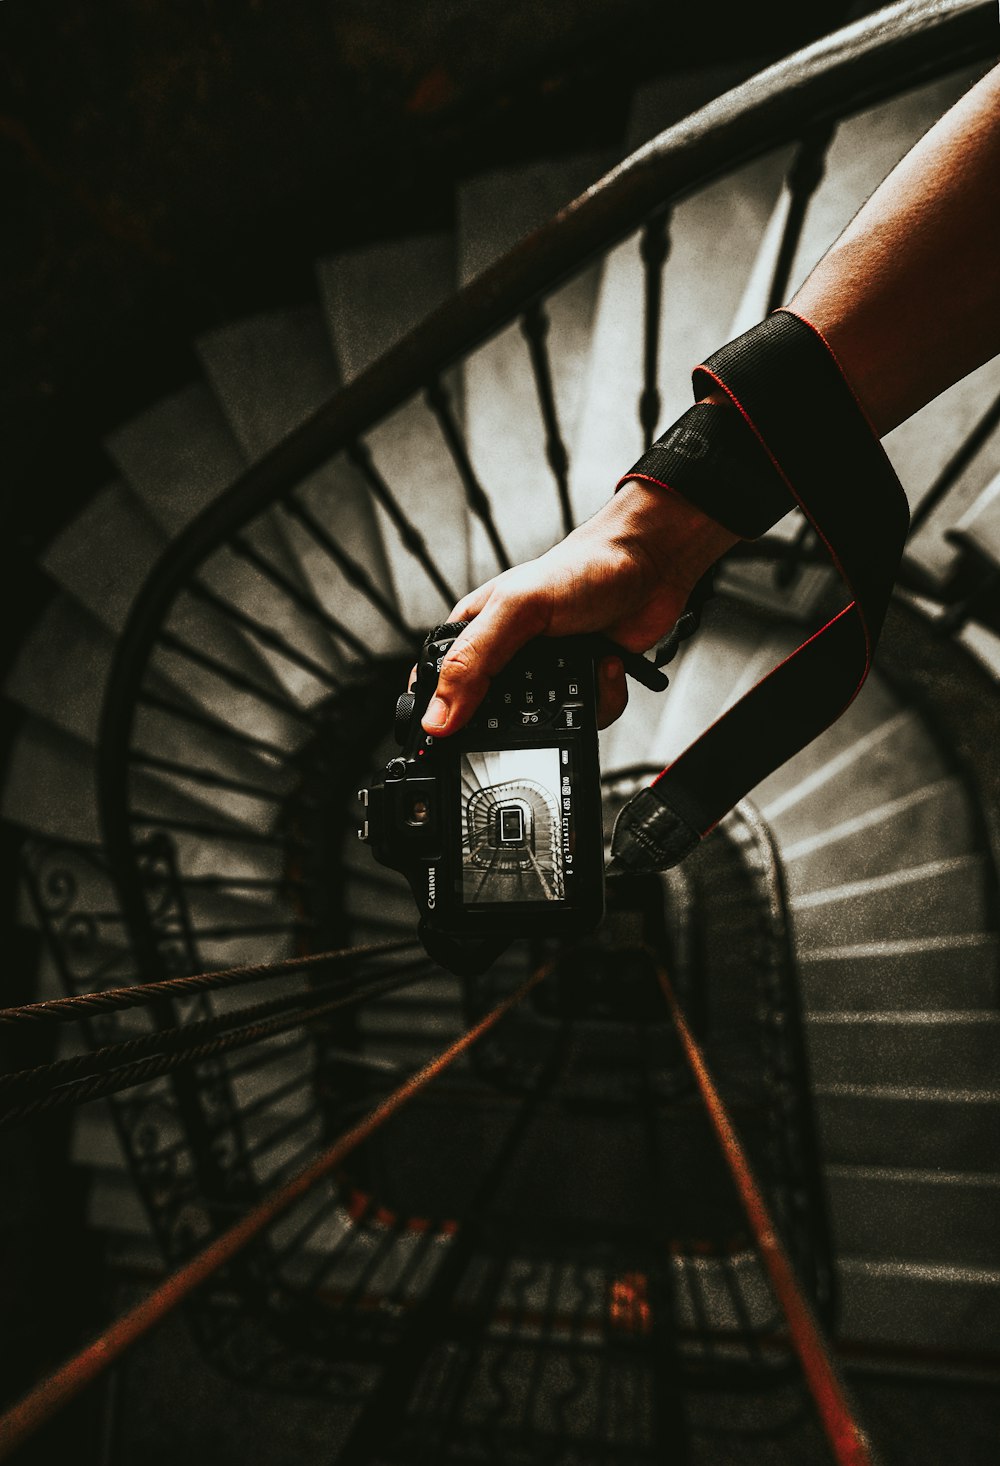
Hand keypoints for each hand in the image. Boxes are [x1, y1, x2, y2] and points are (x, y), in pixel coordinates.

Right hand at [418, 479, 737, 735]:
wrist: (652, 562)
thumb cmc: (584, 566)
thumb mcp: (516, 610)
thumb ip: (473, 662)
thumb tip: (439, 717)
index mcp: (477, 632)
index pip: (439, 684)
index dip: (441, 715)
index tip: (449, 741)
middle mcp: (508, 655)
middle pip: (494, 718)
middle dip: (524, 716)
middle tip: (543, 698)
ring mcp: (548, 671)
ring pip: (544, 723)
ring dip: (572, 705)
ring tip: (585, 667)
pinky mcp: (583, 682)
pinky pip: (586, 717)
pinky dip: (603, 698)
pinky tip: (606, 665)